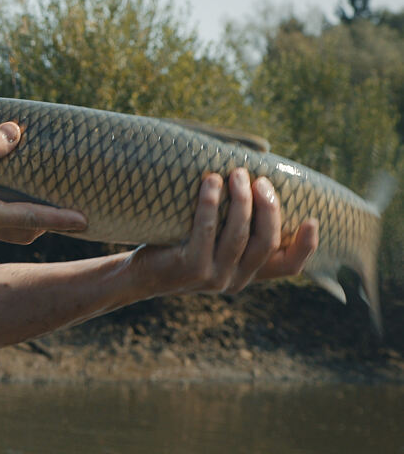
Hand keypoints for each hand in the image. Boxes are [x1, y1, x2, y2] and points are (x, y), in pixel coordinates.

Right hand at [0, 122, 87, 243]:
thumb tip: (15, 132)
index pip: (32, 218)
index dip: (60, 218)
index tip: (84, 220)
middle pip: (28, 232)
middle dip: (49, 224)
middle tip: (70, 213)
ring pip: (14, 231)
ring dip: (32, 221)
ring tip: (46, 205)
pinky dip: (14, 216)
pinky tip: (11, 198)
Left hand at [136, 169, 317, 294]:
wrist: (140, 275)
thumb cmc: (180, 249)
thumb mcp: (214, 244)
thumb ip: (237, 230)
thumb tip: (255, 184)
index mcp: (247, 275)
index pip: (288, 267)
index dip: (305, 246)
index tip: (312, 219)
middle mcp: (235, 280)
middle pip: (265, 242)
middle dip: (267, 207)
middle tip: (259, 179)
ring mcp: (213, 277)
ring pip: (238, 235)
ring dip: (240, 200)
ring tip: (237, 173)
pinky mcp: (190, 268)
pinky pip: (205, 230)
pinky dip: (210, 203)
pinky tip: (210, 182)